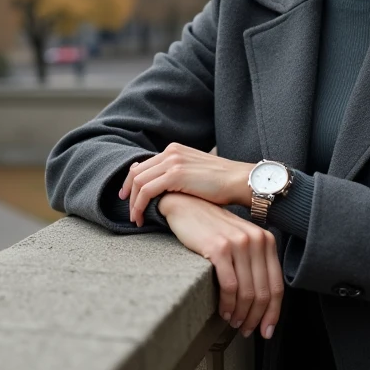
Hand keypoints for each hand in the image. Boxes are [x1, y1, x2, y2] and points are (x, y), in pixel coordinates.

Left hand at [119, 143, 252, 225]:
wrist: (240, 181)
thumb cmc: (223, 184)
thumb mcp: (195, 174)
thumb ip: (178, 176)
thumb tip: (165, 189)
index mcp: (175, 150)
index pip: (144, 165)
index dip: (132, 183)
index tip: (129, 198)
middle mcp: (171, 152)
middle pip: (137, 172)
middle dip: (129, 193)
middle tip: (130, 212)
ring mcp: (172, 162)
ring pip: (139, 182)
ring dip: (133, 203)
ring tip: (136, 219)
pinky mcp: (175, 174)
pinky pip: (147, 190)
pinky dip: (140, 205)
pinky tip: (142, 217)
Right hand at [158, 193, 282, 340]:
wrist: (186, 206)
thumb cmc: (211, 228)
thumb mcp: (239, 241)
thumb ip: (253, 263)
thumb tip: (261, 302)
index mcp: (266, 240)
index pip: (276, 285)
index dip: (273, 312)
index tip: (267, 330)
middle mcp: (256, 240)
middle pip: (263, 292)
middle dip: (256, 318)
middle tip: (246, 330)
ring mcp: (239, 244)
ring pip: (247, 292)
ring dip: (241, 314)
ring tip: (233, 322)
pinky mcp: (220, 248)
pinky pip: (230, 286)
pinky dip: (228, 304)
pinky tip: (223, 311)